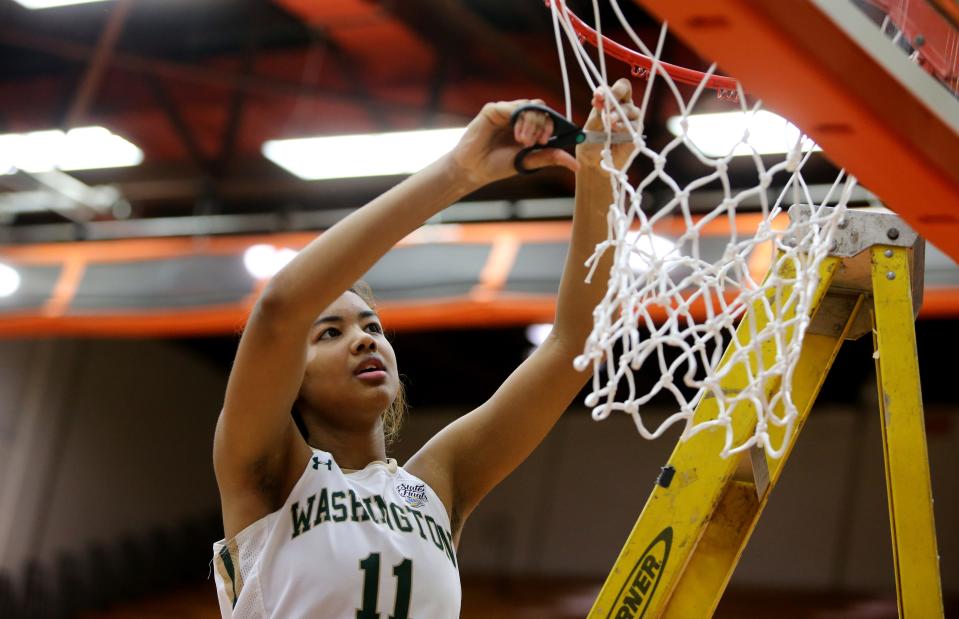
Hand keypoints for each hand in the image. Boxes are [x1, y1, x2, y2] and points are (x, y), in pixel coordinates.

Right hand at [449, 99, 579, 186]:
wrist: (474, 170)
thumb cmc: (498, 166)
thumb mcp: (528, 161)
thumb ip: (550, 158)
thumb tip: (576, 165)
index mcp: (529, 127)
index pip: (548, 117)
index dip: (552, 126)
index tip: (547, 140)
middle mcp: (518, 117)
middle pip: (541, 109)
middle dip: (542, 125)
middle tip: (535, 143)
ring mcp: (506, 112)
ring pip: (529, 106)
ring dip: (532, 123)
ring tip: (523, 142)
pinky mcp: (493, 110)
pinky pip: (512, 107)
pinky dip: (519, 119)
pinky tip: (516, 135)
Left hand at [577, 78, 640, 170]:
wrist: (593, 164)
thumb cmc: (590, 143)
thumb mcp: (590, 126)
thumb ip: (597, 113)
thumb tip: (600, 99)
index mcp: (610, 101)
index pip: (612, 87)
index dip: (606, 89)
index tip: (597, 96)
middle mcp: (622, 106)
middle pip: (625, 89)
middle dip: (614, 94)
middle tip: (604, 104)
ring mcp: (631, 119)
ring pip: (630, 108)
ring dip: (619, 113)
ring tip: (609, 121)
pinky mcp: (636, 132)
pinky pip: (634, 125)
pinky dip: (624, 125)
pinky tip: (616, 128)